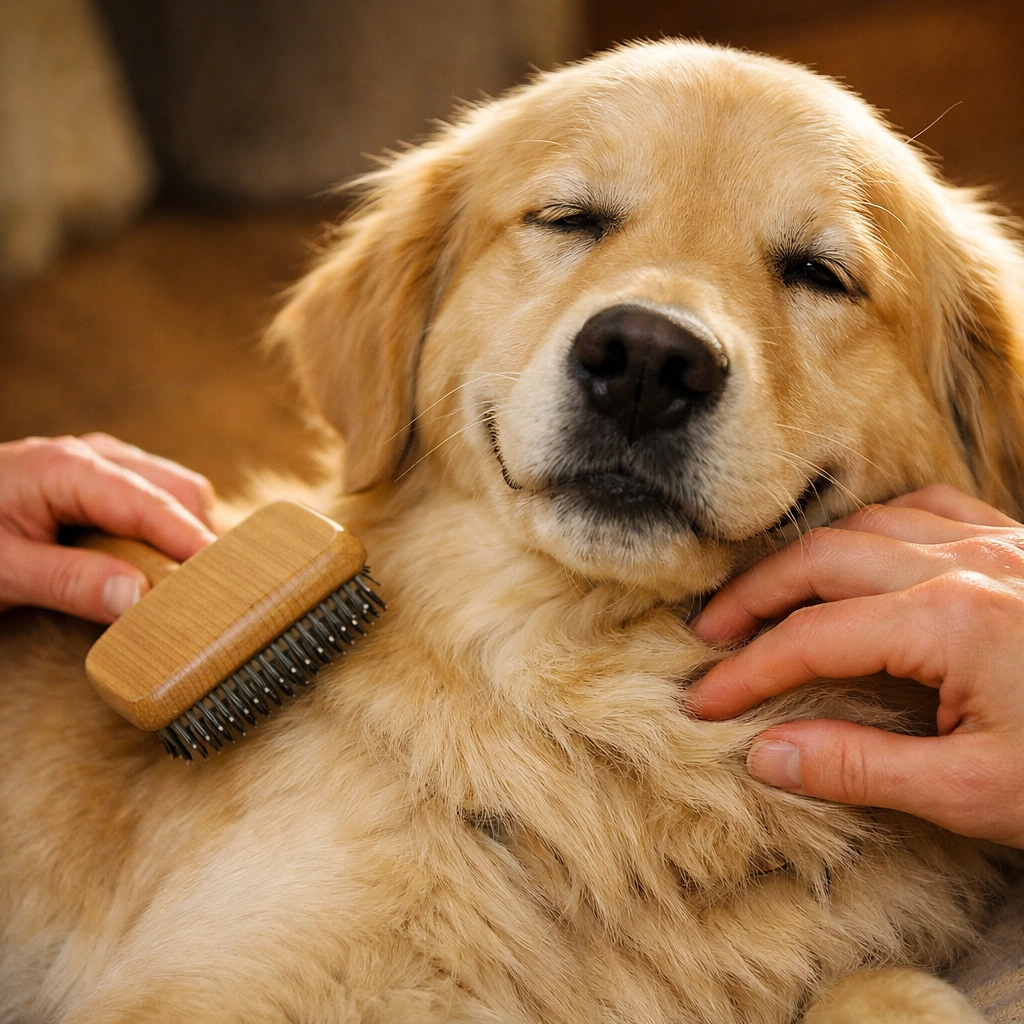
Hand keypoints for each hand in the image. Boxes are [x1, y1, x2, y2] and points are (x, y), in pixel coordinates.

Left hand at [0, 434, 215, 622]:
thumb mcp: (1, 571)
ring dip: (186, 534)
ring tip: (190, 583)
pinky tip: (160, 565)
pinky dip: (169, 530)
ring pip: (175, 491)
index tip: (227, 582)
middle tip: (213, 592)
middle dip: (200, 538)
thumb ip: (70, 582)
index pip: (152, 504)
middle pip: (179, 490)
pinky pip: (155, 497)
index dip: (193, 543)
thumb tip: (140, 601)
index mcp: (68, 469)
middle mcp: (93, 456)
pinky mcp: (100, 480)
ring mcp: (99, 463)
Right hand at [688, 484, 1023, 848]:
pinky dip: (877, 526)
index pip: (813, 639)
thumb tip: (765, 756)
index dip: (747, 671)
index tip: (702, 699)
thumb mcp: (978, 791)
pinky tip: (862, 551)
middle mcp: (967, 564)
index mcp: (950, 622)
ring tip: (767, 593)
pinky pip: (929, 508)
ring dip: (807, 556)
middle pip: (823, 559)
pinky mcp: (1020, 546)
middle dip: (754, 596)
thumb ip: (862, 767)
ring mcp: (999, 544)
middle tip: (709, 634)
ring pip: (870, 523)